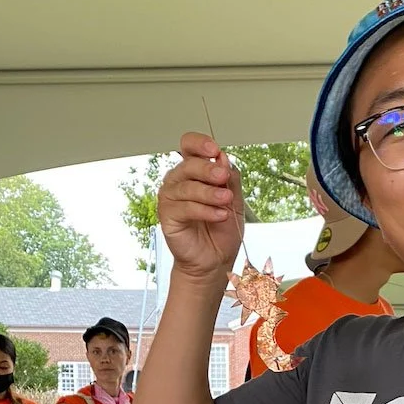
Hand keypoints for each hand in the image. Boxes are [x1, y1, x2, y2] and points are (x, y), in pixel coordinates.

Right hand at [158, 133, 243, 279]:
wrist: (215, 259)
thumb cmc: (222, 231)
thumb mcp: (235, 201)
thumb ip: (230, 180)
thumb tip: (223, 158)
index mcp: (195, 173)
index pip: (189, 146)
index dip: (199, 144)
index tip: (214, 150)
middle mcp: (179, 181)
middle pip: (188, 164)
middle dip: (208, 169)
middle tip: (223, 177)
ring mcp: (171, 198)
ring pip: (186, 186)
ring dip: (209, 193)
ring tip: (225, 201)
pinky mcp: (167, 216)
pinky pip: (184, 207)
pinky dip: (204, 210)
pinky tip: (218, 214)